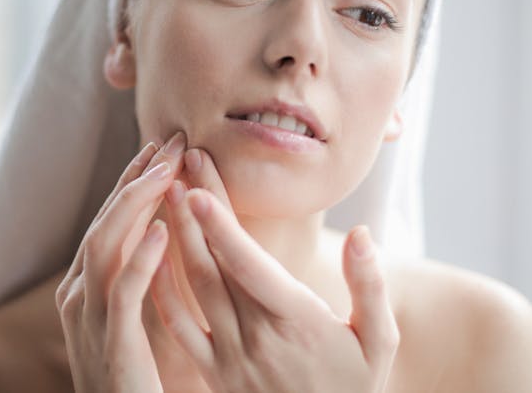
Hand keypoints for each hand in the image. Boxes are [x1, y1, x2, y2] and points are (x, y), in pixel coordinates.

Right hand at [55, 132, 185, 392]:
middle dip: (137, 178)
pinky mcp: (110, 347)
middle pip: (104, 222)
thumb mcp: (142, 321)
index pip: (109, 221)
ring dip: (138, 204)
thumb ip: (148, 281)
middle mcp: (79, 297)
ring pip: (105, 246)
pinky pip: (122, 294)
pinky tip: (163, 231)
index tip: (162, 147)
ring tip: (167, 170)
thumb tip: (171, 233)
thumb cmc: (142, 383)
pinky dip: (141, 259)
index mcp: (86, 289)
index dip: (134, 181)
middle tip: (170, 139)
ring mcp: (89, 321)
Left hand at [151, 149, 398, 392]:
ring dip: (176, 236)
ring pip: (193, 288)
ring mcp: (228, 355)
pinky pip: (177, 326)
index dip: (221, 227)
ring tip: (166, 191)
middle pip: (215, 264)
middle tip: (181, 161)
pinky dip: (162, 286)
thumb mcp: (379, 342)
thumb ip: (370, 288)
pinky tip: (152, 251)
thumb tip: (363, 234)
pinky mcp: (211, 370)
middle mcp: (256, 337)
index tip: (198, 186)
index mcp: (297, 323)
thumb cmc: (354, 387)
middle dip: (195, 209)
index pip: (251, 267)